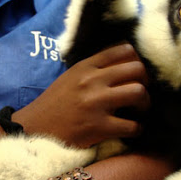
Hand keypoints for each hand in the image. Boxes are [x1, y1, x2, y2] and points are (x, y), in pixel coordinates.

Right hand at [14, 43, 149, 147]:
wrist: (34, 128)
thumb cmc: (54, 104)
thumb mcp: (71, 77)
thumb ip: (94, 69)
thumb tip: (122, 64)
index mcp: (86, 67)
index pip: (123, 50)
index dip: (137, 60)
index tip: (136, 73)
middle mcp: (92, 81)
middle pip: (137, 69)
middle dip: (145, 81)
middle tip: (141, 93)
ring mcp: (96, 104)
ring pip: (139, 93)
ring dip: (145, 103)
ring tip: (139, 111)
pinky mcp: (98, 127)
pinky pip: (132, 125)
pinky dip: (137, 129)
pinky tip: (131, 129)